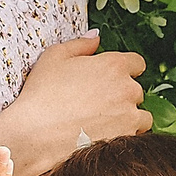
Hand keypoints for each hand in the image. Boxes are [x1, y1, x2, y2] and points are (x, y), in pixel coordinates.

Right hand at [5, 33, 150, 175]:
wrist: (35, 134)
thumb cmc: (41, 94)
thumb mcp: (54, 57)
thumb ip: (80, 44)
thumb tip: (96, 37)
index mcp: (113, 65)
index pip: (137, 63)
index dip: (124, 70)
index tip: (112, 79)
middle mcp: (127, 88)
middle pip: (136, 90)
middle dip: (122, 95)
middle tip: (97, 103)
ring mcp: (129, 115)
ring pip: (141, 116)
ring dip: (128, 118)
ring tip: (103, 123)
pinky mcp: (126, 138)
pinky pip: (135, 136)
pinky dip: (124, 136)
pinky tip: (104, 136)